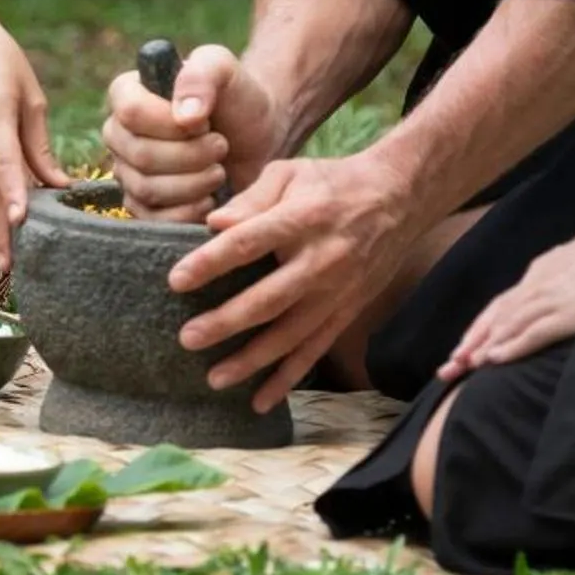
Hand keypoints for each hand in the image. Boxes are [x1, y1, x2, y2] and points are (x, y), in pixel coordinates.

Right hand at [103, 44, 285, 221]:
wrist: (253, 137)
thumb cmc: (235, 97)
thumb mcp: (224, 69)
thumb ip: (202, 75)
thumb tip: (184, 116)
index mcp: (127, 92)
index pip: (130, 112)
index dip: (171, 123)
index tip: (204, 121)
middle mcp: (118, 133)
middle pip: (141, 155)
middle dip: (191, 155)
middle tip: (221, 146)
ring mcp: (126, 172)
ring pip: (147, 189)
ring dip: (194, 183)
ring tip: (219, 169)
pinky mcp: (141, 205)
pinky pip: (152, 218)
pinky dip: (188, 211)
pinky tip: (210, 197)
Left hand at [165, 152, 416, 413]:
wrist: (397, 199)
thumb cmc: (331, 183)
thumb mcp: (291, 174)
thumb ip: (251, 199)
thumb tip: (213, 224)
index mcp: (302, 219)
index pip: (250, 242)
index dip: (212, 262)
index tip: (176, 280)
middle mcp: (321, 260)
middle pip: (269, 299)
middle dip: (227, 322)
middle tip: (188, 338)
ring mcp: (337, 292)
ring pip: (291, 334)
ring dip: (252, 360)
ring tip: (215, 378)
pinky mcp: (346, 312)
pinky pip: (315, 350)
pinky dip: (288, 378)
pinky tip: (260, 401)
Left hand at [439, 207, 574, 380]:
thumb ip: (563, 276)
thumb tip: (556, 288)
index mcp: (540, 274)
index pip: (501, 306)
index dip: (479, 329)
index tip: (462, 350)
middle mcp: (538, 285)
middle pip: (495, 317)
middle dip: (470, 344)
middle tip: (446, 369)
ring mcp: (553, 298)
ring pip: (507, 325)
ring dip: (482, 348)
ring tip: (460, 370)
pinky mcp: (571, 311)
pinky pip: (534, 331)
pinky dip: (511, 346)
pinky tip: (494, 360)